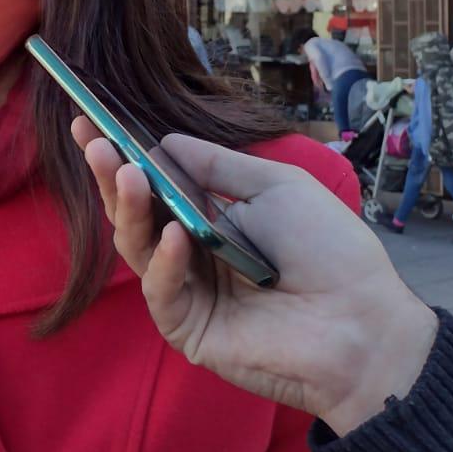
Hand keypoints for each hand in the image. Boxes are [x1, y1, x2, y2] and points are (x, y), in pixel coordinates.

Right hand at [72, 118, 436, 435]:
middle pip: (136, 214)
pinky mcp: (189, 328)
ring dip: (130, 209)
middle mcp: (192, 252)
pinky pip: (162, 291)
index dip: (122, 156)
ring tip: (127, 175)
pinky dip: (164, 261)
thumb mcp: (276, 187)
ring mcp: (188, 291)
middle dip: (112, 177)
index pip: (155, 184)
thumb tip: (164, 140)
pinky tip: (175, 236)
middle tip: (95, 144)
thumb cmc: (331, 251)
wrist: (363, 323)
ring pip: (137, 247)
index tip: (88, 123)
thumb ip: (218, 166)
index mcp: (212, 219)